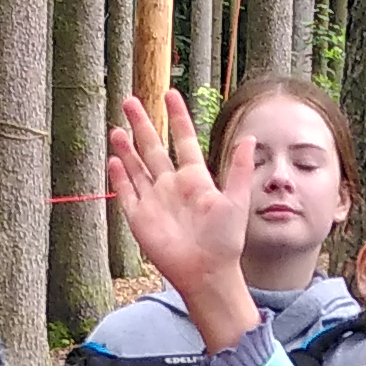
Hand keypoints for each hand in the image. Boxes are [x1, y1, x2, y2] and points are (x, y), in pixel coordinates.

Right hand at [105, 93, 262, 349]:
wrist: (206, 271)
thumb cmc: (225, 240)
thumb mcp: (236, 200)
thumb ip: (240, 169)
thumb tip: (250, 138)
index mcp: (195, 178)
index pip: (183, 139)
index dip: (177, 117)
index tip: (170, 94)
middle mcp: (172, 185)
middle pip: (153, 148)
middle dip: (142, 124)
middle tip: (130, 100)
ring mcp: (154, 200)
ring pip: (136, 167)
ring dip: (127, 148)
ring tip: (117, 127)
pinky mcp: (140, 218)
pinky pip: (127, 193)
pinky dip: (120, 177)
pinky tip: (114, 159)